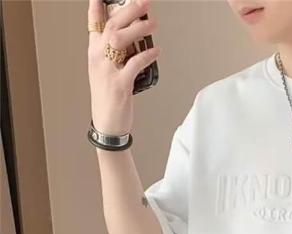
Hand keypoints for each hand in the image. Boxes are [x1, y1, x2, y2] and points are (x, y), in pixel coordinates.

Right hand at [87, 0, 159, 134]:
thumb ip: (114, 52)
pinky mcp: (120, 85)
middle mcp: (98, 58)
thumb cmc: (108, 97)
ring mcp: (108, 71)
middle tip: (144, 3)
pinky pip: (134, 65)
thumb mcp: (106, 69)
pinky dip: (146, 56)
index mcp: (94, 53)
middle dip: (128, 11)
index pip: (94, 23)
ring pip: (120, 41)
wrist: (107, 123)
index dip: (99, 6)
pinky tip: (156, 50)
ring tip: (153, 24)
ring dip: (138, 29)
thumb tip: (131, 37)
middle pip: (111, 26)